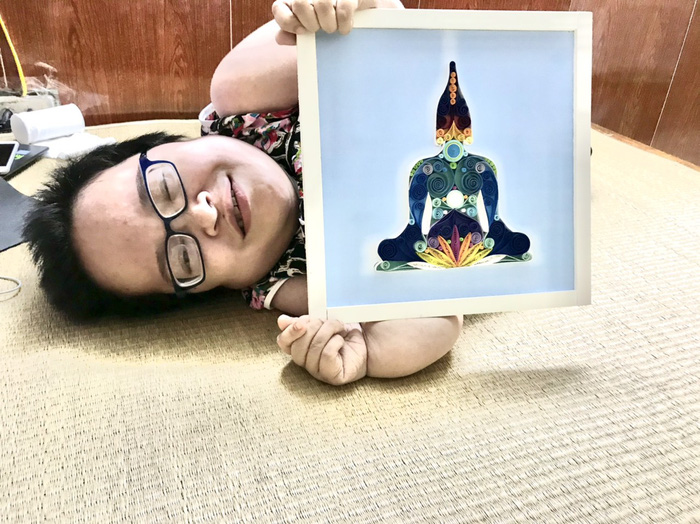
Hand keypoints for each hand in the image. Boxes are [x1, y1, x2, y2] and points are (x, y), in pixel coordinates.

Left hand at [272, 0, 401, 38]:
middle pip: (299, 3)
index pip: (280, 8)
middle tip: (321, 30)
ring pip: (322, 3)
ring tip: (333, 29)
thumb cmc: (331, 23)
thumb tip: (279, 37)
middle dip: (311, 23)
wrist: (362, 15)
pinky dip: (344, 22)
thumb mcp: (312, 30)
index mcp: (294, 2)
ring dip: (328, 23)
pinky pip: (344, 6)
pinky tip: (345, 27)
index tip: (303, 32)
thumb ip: (293, 34)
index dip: (289, 22)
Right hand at [277, 314, 367, 384]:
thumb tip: (281, 321)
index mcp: (301, 347)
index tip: (301, 323)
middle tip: (330, 321)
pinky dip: (335, 343)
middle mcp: (307, 362)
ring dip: (329, 331)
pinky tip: (342, 342)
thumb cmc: (346, 333)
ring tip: (341, 328)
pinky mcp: (332, 376)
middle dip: (315, 327)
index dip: (289, 332)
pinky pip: (326, 356)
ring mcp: (319, 372)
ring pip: (314, 348)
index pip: (283, 342)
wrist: (370, 341)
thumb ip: (303, 322)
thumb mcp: (323, 322)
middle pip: (298, 345)